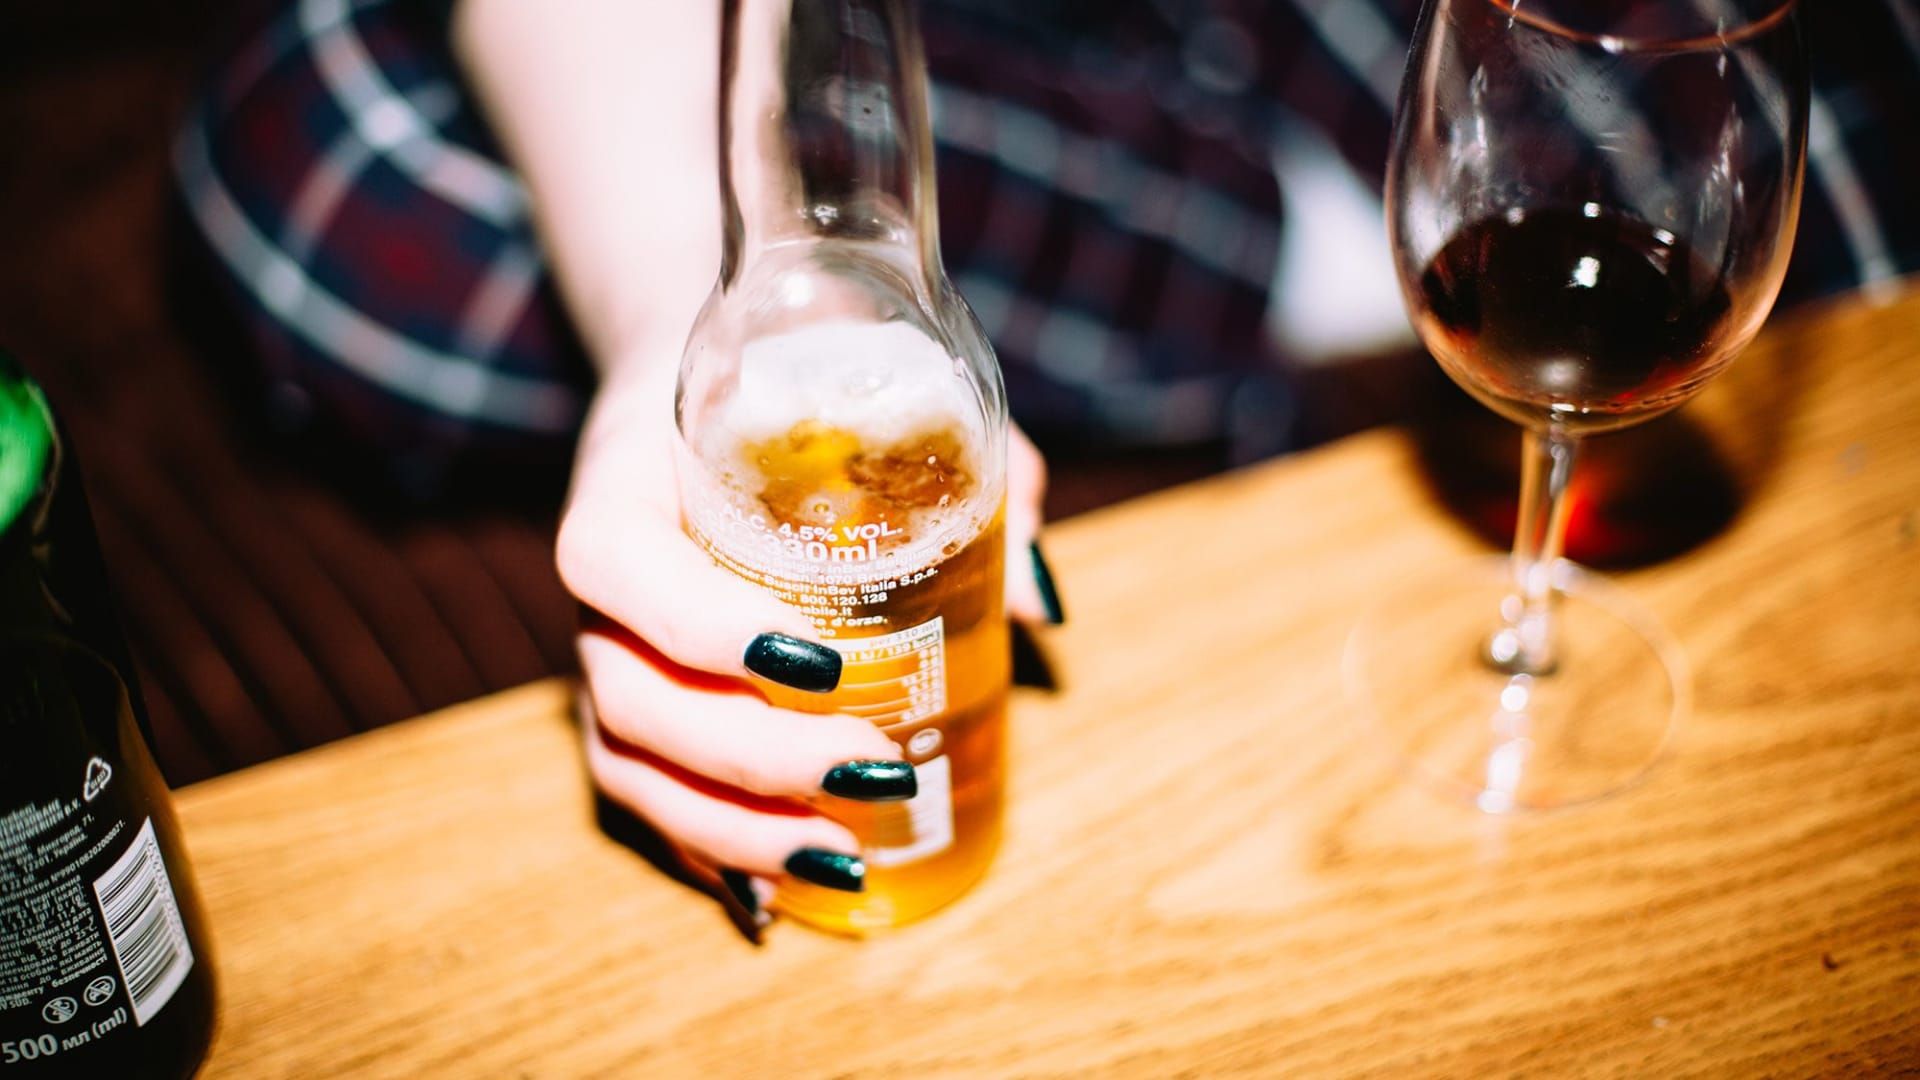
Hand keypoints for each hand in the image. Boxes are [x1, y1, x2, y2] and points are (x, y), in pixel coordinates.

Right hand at [556, 357, 1053, 927]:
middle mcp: (600, 585)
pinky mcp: (628, 703)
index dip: (705, 628)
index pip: (621, 568)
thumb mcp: (874, 385)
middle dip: (751, 756)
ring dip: (729, 827)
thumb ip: (966, 467)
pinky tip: (773, 896)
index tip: (823, 660)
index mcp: (626, 487)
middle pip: (632, 695)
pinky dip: (704, 850)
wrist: (688, 379)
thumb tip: (1038, 600)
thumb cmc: (786, 381)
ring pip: (629, 764)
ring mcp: (605, 652)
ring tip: (839, 856)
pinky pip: (640, 793)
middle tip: (873, 768)